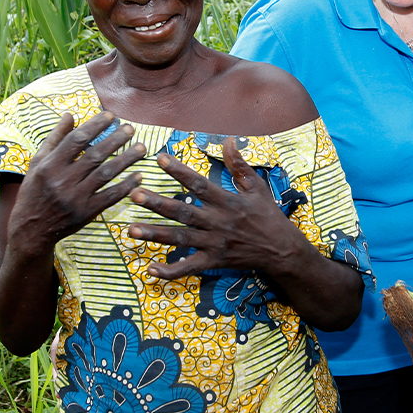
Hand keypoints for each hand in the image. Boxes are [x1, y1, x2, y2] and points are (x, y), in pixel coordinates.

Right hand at [9, 112, 146, 255]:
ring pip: (105, 174)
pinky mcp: (86, 213)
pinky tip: (138, 176)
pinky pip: (110, 197)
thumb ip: (55, 138)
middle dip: (115, 140)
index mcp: (49, 165)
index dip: (94, 126)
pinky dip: (125, 186)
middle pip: (94, 155)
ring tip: (142, 148)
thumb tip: (69, 115)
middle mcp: (62, 180)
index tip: (110, 116)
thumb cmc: (34, 191)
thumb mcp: (38, 163)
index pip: (76, 140)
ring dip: (126, 160)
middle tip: (131, 128)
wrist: (31, 229)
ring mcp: (75, 198)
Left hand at [127, 137, 315, 278]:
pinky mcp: (214, 261)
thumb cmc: (268, 216)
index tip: (160, 159)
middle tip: (134, 194)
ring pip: (180, 239)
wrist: (282, 250)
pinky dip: (170, 271)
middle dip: (158, 204)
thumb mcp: (257, 188)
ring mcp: (214, 244)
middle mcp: (218, 222)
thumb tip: (228, 140)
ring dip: (154, 235)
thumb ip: (239, 165)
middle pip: (184, 212)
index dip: (180, 171)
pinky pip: (189, 268)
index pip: (199, 184)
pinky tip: (150, 269)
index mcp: (227, 201)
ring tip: (130, 230)